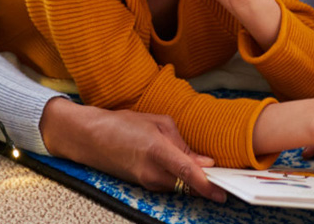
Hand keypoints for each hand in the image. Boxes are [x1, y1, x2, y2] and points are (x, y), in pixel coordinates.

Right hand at [39, 98, 225, 200]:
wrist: (91, 138)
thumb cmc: (122, 124)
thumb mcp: (156, 122)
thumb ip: (181, 141)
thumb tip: (201, 159)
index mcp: (157, 150)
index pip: (187, 172)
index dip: (206, 184)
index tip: (221, 192)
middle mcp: (152, 172)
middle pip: (187, 184)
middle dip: (204, 181)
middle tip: (220, 174)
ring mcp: (146, 182)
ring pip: (179, 185)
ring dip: (191, 178)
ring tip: (197, 163)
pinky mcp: (143, 185)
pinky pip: (168, 184)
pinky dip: (178, 177)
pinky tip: (178, 164)